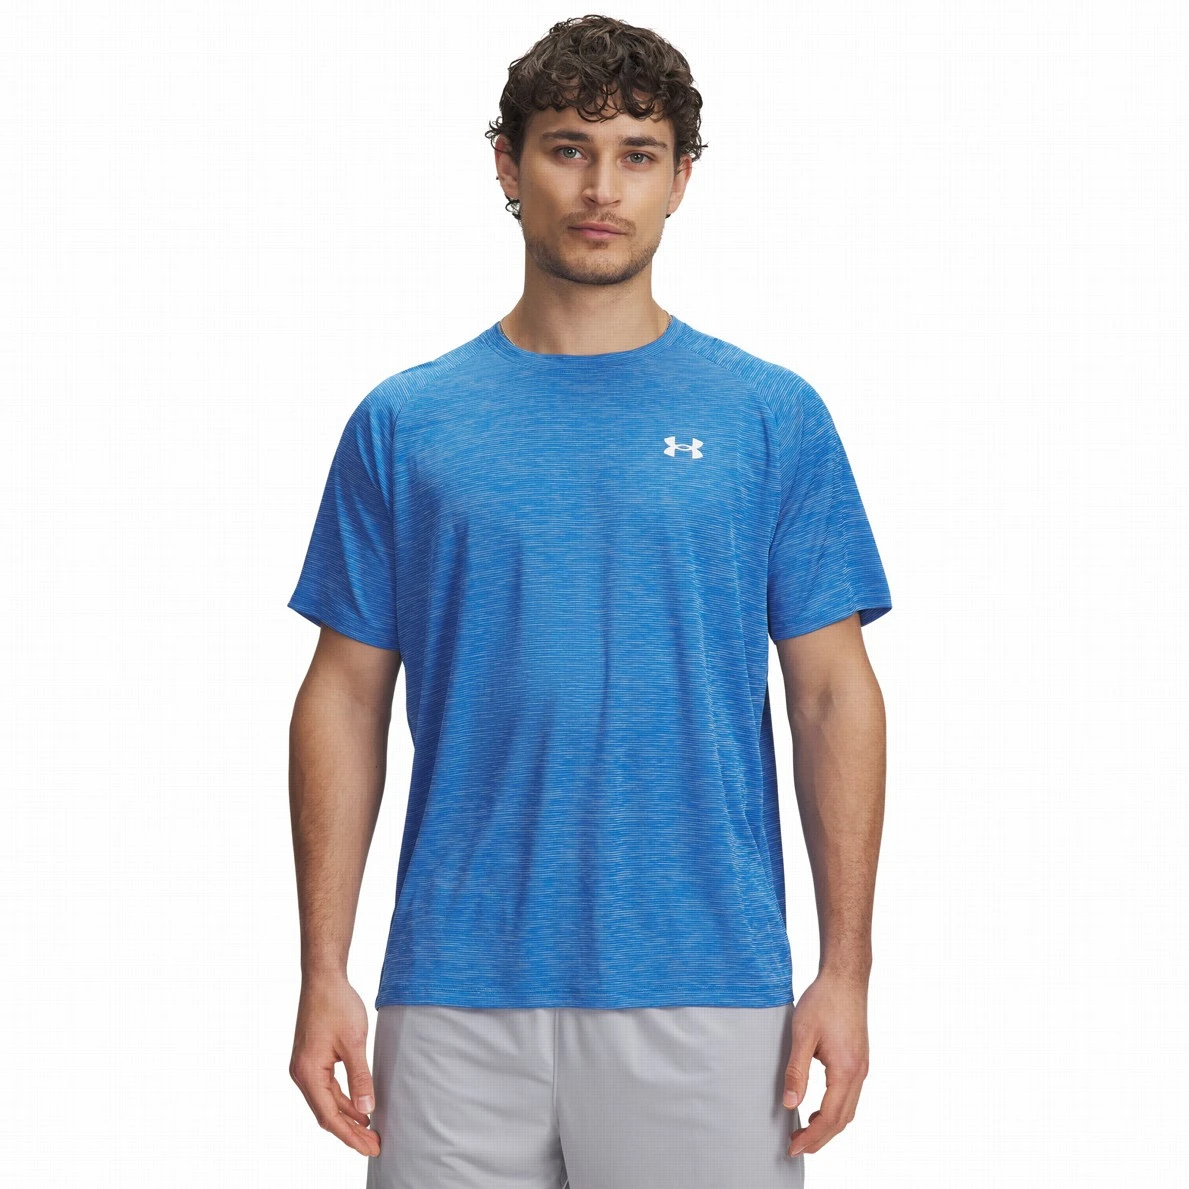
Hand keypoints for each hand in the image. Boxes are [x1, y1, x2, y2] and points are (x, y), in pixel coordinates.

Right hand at [289, 971, 380, 1156]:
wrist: (323, 978)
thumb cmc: (336, 1005)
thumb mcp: (354, 1042)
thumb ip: (360, 1078)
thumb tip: (367, 1110)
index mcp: (308, 1073)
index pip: (329, 1116)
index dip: (350, 1135)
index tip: (369, 1147)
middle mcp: (302, 1074)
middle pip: (327, 1113)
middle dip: (350, 1131)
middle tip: (374, 1145)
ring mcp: (306, 1067)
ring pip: (327, 1101)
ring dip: (348, 1116)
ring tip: (370, 1130)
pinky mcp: (312, 1059)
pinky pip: (327, 1088)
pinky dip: (343, 1100)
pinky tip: (359, 1107)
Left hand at [781, 970, 869, 1157]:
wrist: (845, 978)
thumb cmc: (823, 1001)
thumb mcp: (802, 1034)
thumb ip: (796, 1071)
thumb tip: (790, 1103)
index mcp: (845, 1070)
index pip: (829, 1117)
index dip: (812, 1137)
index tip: (792, 1146)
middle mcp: (859, 1073)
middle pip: (842, 1120)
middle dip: (820, 1138)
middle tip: (796, 1146)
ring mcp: (862, 1067)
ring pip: (849, 1110)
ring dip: (828, 1125)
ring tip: (805, 1131)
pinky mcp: (859, 1059)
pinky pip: (850, 1096)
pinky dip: (835, 1110)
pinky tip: (819, 1107)